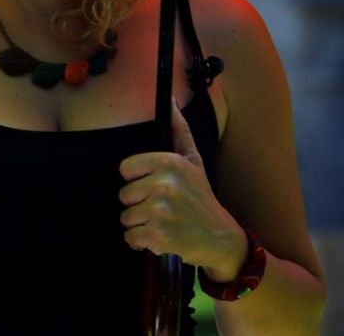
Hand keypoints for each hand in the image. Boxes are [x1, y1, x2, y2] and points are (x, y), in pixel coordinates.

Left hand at [118, 102, 245, 280]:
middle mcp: (163, 184)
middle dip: (139, 204)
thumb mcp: (193, 160)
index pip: (125, 169)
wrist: (219, 237)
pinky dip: (142, 242)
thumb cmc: (201, 197)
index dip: (137, 180)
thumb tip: (170, 101)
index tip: (154, 186)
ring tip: (162, 221)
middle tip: (162, 207)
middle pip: (124, 195)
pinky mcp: (158, 236)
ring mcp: (160, 211)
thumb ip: (179, 129)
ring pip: (126, 217)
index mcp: (168, 162)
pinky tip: (160, 237)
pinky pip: (131, 238)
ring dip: (140, 224)